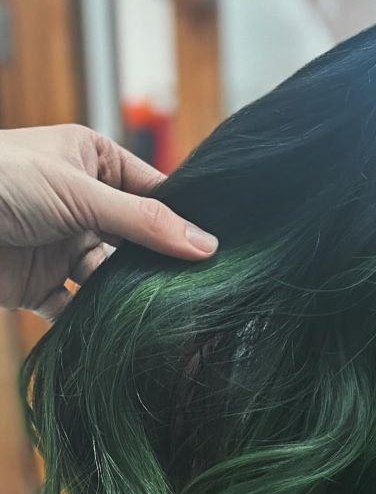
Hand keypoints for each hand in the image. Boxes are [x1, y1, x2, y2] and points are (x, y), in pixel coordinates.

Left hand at [0, 123, 218, 320]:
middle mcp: (80, 203)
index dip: (181, 218)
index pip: (152, 190)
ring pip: (111, 277)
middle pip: (135, 239)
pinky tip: (122, 331)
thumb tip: (206, 244)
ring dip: (130, 295)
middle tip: (201, 289)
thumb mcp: (81, 192)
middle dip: (160, 264)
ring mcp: (60, 246)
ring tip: (165, 313)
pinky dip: (96, 321)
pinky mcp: (40, 286)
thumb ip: (145, 222)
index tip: (217, 249)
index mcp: (90, 161)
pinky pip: (78, 308)